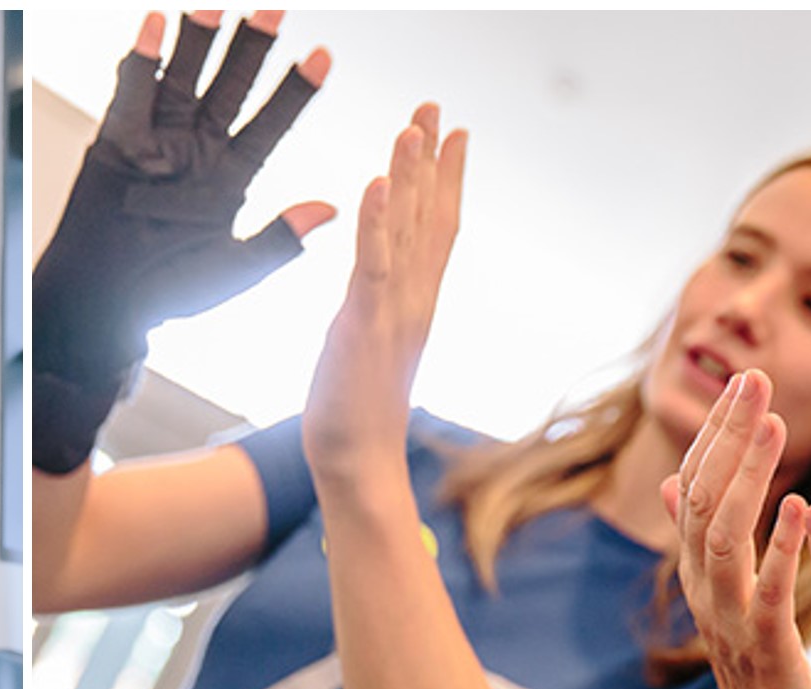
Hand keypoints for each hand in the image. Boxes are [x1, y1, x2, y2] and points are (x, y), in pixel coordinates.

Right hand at [31, 10, 337, 472]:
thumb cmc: (164, 295)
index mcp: (229, 177)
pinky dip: (140, 60)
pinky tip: (154, 25)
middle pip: (230, 86)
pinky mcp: (116, 142)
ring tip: (218, 5)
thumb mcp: (234, 270)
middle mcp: (195, 150)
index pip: (272, 123)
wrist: (103, 306)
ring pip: (184, 78)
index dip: (296, 91)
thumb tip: (329, 211)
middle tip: (278, 8)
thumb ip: (279, 240)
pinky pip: (130, 93)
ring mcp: (156, 142)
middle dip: (252, 48)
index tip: (324, 56)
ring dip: (200, 41)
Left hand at [300, 103, 467, 476]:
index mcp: (414, 299)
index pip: (437, 227)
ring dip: (411, 175)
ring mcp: (391, 309)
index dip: (447, 176)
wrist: (359, 461)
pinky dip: (376, 221)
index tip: (455, 130)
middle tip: (436, 104)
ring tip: (414, 123)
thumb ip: (376, 306)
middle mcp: (412, 297)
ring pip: (406, 230)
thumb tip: (373, 287)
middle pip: (429, 215)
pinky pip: (371, 263)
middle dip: (432, 158)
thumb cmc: (356, 408)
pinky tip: (378, 182)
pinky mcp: (363, 323)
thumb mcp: (369, 341)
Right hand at [657, 370, 810, 688]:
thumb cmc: (762, 675)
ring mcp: (730, 622)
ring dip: (747, 479)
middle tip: (754, 381)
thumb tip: (671, 483)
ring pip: (724, 539)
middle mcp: (706, 590)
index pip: (697, 488)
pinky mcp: (765, 654)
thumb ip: (704, 542)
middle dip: (727, 438)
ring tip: (772, 426)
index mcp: (703, 574)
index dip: (717, 434)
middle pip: (701, 501)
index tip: (745, 382)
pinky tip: (804, 510)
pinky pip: (768, 596)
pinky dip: (783, 551)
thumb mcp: (730, 599)